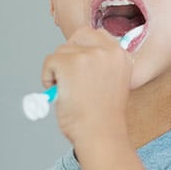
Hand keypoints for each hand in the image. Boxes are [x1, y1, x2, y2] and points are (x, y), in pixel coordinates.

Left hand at [41, 27, 131, 145]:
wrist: (100, 134)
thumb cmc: (104, 118)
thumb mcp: (114, 83)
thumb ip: (104, 66)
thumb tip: (80, 60)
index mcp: (122, 56)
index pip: (98, 35)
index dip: (84, 48)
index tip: (79, 64)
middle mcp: (108, 51)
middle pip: (79, 36)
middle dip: (69, 52)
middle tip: (67, 74)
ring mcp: (89, 55)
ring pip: (62, 51)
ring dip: (58, 70)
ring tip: (68, 91)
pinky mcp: (69, 63)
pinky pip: (49, 62)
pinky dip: (48, 78)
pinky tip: (60, 93)